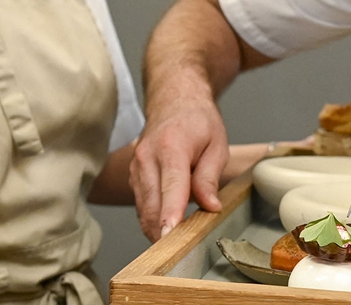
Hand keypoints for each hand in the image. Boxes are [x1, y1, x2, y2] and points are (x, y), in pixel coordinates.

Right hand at [131, 94, 228, 241]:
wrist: (173, 99)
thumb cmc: (197, 120)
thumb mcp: (217, 143)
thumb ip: (210, 177)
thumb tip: (209, 207)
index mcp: (171, 147)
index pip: (170, 186)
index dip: (170, 213)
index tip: (169, 233)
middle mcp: (147, 157)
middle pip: (151, 204)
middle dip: (162, 231)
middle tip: (180, 251)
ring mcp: (136, 167)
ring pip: (143, 209)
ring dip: (157, 227)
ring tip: (176, 241)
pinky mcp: (133, 175)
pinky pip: (142, 204)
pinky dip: (153, 217)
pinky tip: (167, 224)